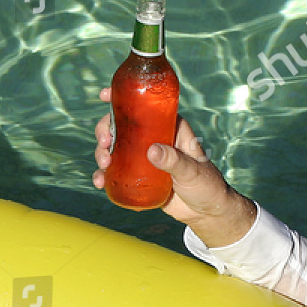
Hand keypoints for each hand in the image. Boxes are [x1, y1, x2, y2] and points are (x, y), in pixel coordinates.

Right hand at [91, 88, 255, 247]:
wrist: (205, 211)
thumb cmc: (206, 185)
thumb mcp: (192, 171)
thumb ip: (174, 160)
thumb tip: (152, 150)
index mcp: (169, 127)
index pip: (144, 107)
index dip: (122, 98)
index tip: (105, 95)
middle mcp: (153, 138)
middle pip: (121, 126)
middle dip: (105, 131)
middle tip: (105, 144)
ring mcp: (143, 157)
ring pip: (114, 148)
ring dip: (102, 153)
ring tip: (104, 167)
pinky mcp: (137, 176)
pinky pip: (116, 172)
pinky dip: (104, 175)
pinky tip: (100, 182)